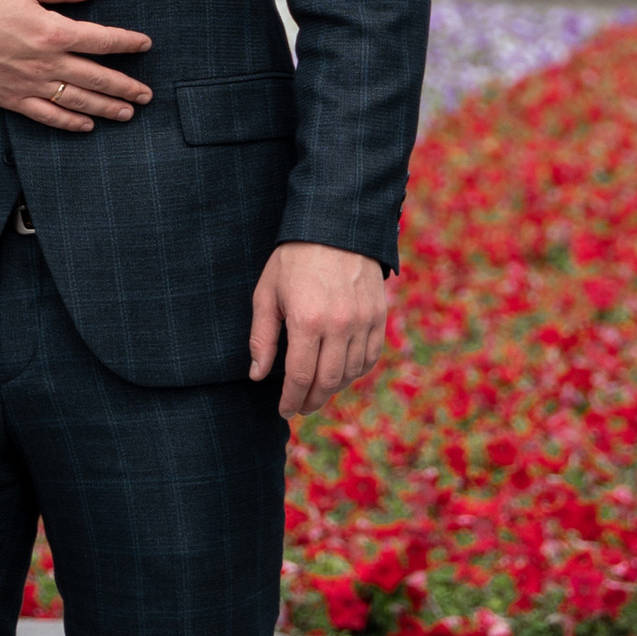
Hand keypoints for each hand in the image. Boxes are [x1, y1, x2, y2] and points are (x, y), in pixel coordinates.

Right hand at [0, 0, 152, 129]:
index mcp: (52, 31)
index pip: (102, 39)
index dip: (127, 42)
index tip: (145, 44)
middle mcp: (46, 63)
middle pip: (97, 77)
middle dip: (126, 87)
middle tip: (147, 94)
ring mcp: (30, 84)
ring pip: (78, 101)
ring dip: (107, 108)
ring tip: (128, 113)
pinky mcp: (13, 99)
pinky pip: (48, 116)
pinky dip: (70, 123)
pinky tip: (86, 126)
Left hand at [249, 243, 391, 421]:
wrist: (334, 225)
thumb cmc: (293, 259)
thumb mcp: (266, 294)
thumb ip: (262, 338)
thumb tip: (258, 376)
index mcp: (306, 320)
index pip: (300, 377)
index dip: (290, 400)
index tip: (284, 409)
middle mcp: (339, 325)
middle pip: (327, 382)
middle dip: (311, 402)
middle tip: (299, 407)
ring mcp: (363, 321)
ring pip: (350, 373)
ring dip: (333, 389)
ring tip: (317, 390)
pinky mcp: (379, 315)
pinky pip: (370, 357)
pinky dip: (355, 371)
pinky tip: (340, 372)